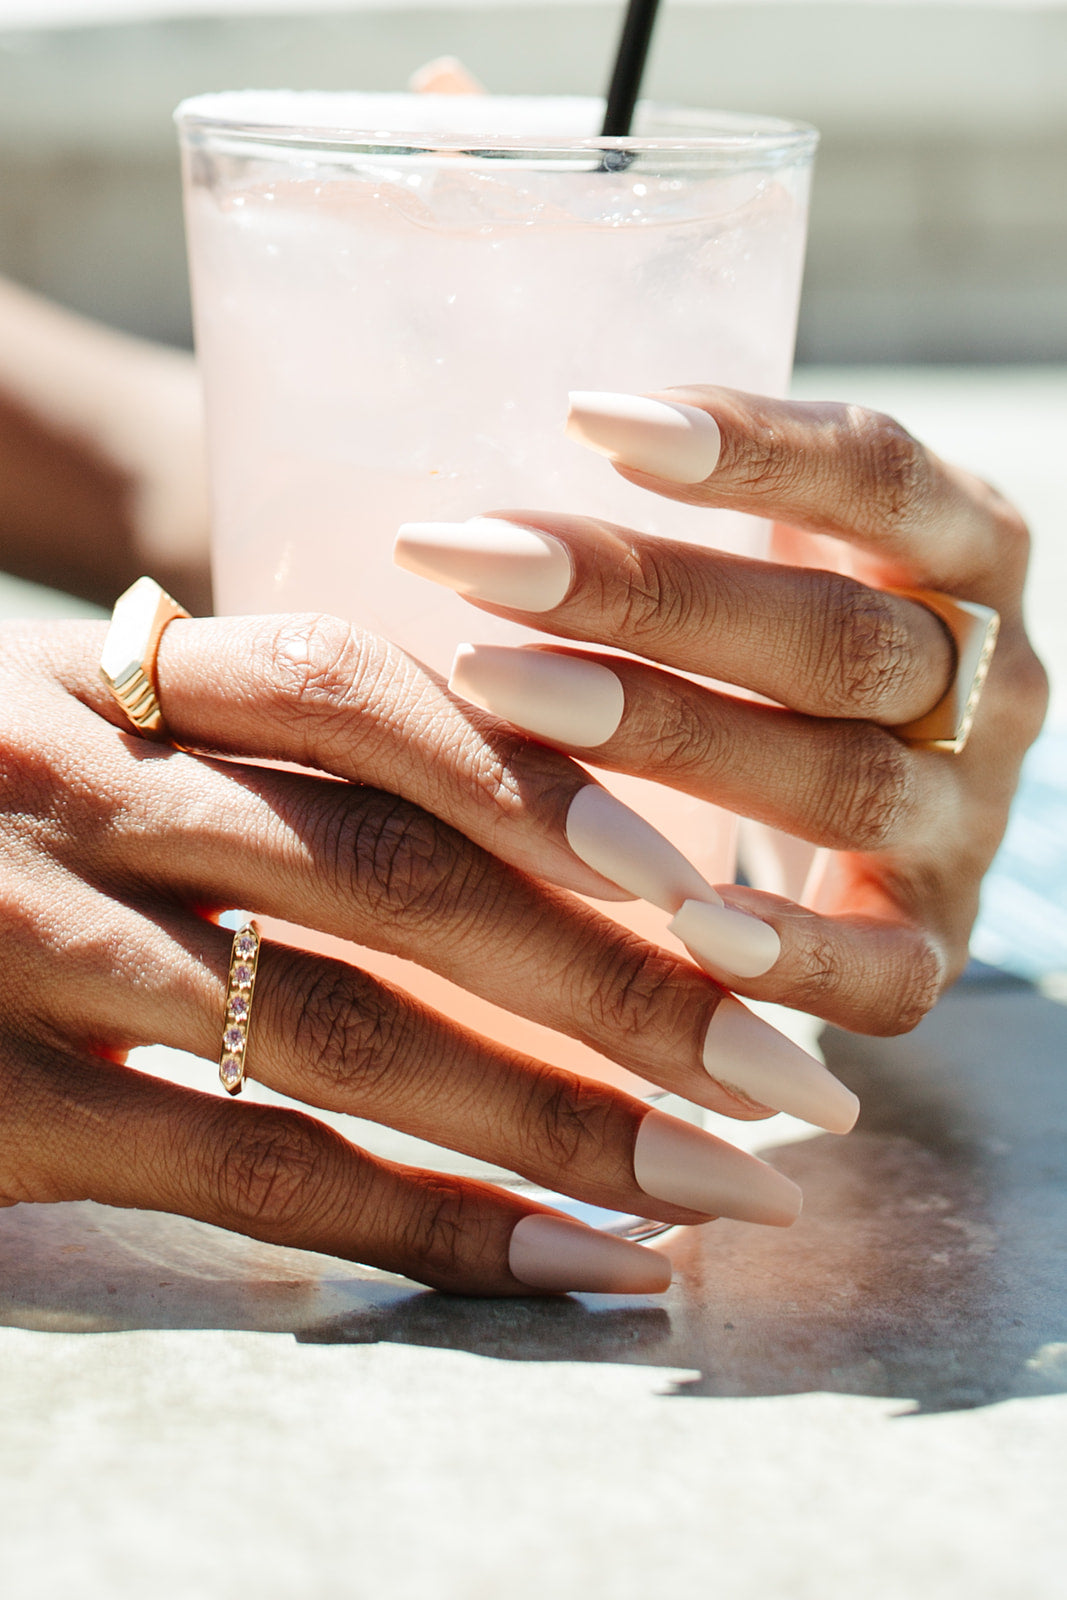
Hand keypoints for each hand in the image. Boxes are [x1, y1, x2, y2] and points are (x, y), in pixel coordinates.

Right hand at [0, 606, 854, 1296]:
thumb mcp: (88, 739)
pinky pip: (250, 1176)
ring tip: (718, 1186)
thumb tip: (482, 798)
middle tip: (783, 1071)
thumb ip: (244, 750)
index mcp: (117, 688)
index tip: (714, 887)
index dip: (553, 784)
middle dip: (618, 978)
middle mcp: (80, 794)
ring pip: (347, 1034)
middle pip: (401, 874)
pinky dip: (424, 1227)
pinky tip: (565, 1263)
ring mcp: (29, 945)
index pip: (369, 693)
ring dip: (558, 1119)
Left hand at [396, 385, 1047, 1034]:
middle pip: (837, 636)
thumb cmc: (780, 655)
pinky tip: (673, 925)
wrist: (883, 819)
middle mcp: (986, 684)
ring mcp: (965, 820)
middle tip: (477, 562)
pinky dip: (788, 954)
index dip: (749, 448)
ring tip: (501, 691)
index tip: (585, 417)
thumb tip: (485, 480)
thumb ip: (687, 516)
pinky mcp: (932, 943)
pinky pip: (883, 969)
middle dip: (648, 598)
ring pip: (844, 781)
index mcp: (964, 552)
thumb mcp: (773, 557)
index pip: (879, 476)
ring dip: (671, 738)